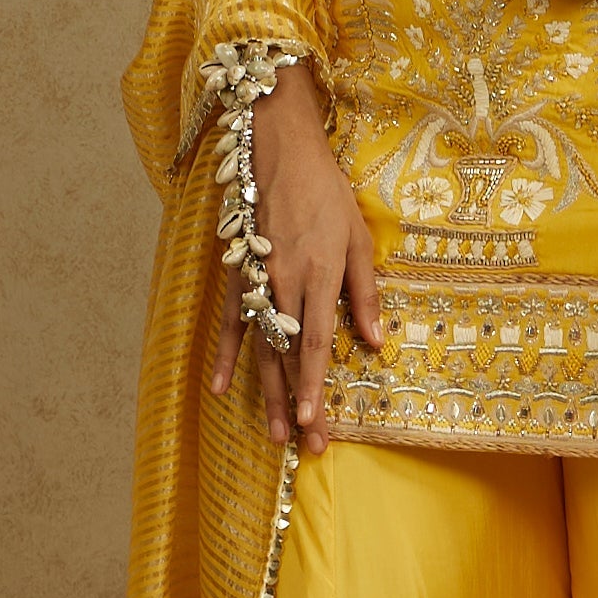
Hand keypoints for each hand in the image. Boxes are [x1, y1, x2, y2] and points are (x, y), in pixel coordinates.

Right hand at [202, 64, 383, 455]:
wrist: (279, 151)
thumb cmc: (327, 192)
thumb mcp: (358, 238)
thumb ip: (365, 292)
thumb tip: (375, 341)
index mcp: (318, 277)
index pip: (315, 345)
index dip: (313, 386)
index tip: (314, 422)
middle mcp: (283, 285)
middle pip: (288, 357)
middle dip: (296, 404)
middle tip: (303, 446)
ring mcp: (256, 282)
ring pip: (260, 349)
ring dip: (266, 394)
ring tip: (273, 433)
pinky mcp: (237, 275)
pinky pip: (230, 324)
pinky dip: (226, 357)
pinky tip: (221, 388)